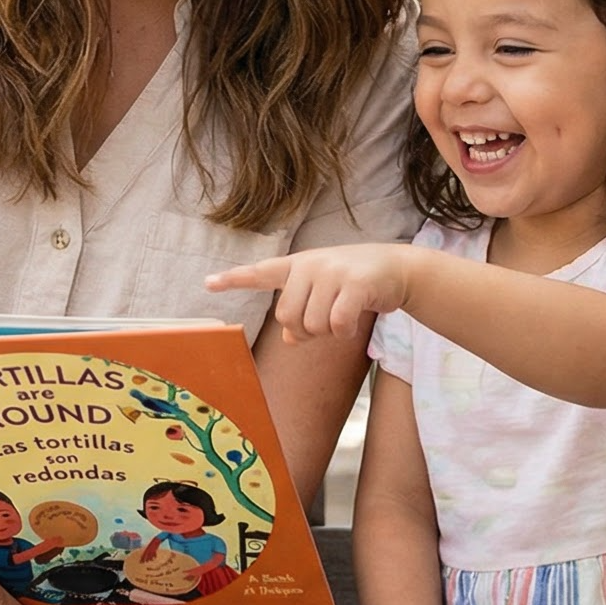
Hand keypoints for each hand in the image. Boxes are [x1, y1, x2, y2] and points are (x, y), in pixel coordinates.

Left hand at [206, 244, 418, 343]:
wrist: (397, 268)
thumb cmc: (355, 283)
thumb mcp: (325, 294)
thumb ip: (304, 313)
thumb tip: (291, 340)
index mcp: (298, 266)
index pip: (261, 272)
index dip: (234, 279)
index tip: (208, 283)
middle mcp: (310, 264)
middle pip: (287, 317)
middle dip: (305, 330)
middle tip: (325, 322)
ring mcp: (332, 272)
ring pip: (312, 324)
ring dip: (328, 332)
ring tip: (343, 316)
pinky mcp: (354, 284)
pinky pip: (336, 323)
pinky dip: (343, 333)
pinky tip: (352, 325)